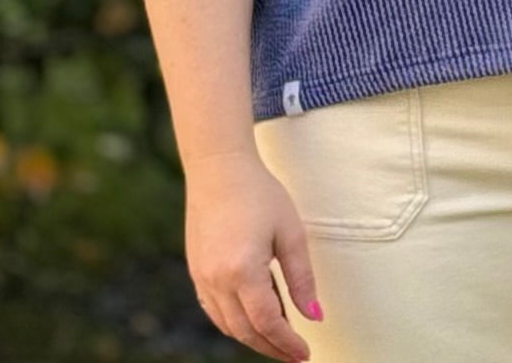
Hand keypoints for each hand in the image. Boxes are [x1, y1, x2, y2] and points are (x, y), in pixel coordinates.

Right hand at [185, 148, 322, 360]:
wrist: (219, 167)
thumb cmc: (259, 193)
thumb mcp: (290, 232)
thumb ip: (302, 279)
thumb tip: (314, 317)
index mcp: (243, 271)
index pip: (268, 324)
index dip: (287, 344)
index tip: (305, 355)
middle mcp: (217, 281)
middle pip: (246, 331)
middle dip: (272, 347)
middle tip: (295, 355)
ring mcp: (202, 277)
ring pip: (228, 325)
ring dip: (253, 338)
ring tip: (279, 338)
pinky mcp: (196, 271)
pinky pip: (214, 311)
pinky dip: (234, 322)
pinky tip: (252, 319)